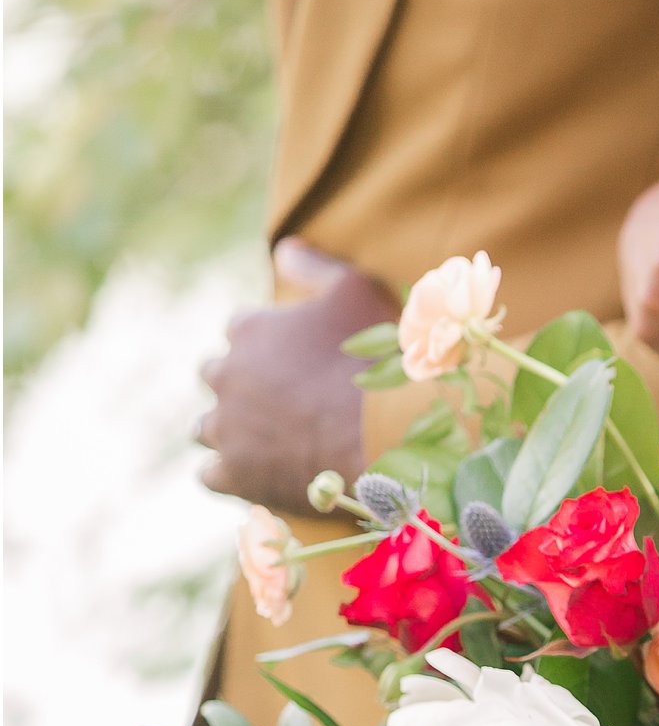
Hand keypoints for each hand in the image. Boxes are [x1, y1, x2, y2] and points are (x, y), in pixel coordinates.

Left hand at [198, 241, 394, 512]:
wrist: (384, 438)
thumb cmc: (375, 361)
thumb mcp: (356, 292)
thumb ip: (315, 269)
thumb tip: (283, 250)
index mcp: (249, 329)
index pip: (241, 331)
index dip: (270, 347)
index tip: (297, 363)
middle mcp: (225, 375)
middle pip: (215, 376)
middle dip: (240, 386)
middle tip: (283, 404)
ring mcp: (225, 428)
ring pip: (206, 427)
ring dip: (230, 431)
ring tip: (270, 443)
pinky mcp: (232, 475)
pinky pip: (210, 475)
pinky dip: (231, 475)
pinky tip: (260, 475)